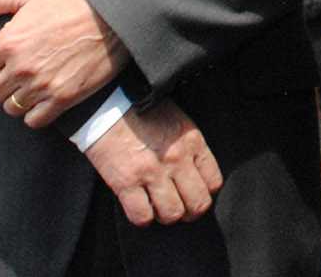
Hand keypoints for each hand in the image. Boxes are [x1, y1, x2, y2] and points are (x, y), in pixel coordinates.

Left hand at [0, 0, 130, 126]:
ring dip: (18, 98)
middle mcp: (21, 67)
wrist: (114, 14)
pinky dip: (36, 113)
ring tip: (33, 83)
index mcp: (8, 41)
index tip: (2, 59)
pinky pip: (34, 120)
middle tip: (19, 70)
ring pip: (11, 107)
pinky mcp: (63, 98)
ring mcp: (42, 85)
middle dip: (1, 82)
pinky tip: (45, 96)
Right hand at [83, 97, 222, 226]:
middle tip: (179, 207)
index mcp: (192, 141)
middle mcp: (176, 158)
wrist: (106, 102)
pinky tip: (139, 206)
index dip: (205, 192)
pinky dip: (142, 217)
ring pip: (172, 214)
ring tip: (158, 207)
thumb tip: (194, 170)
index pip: (213, 182)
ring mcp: (152, 172)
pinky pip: (142, 216)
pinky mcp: (126, 182)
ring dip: (165, 215)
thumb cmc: (141, 109)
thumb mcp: (176, 119)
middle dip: (190, 211)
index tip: (194, 192)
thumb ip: (188, 145)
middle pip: (198, 204)